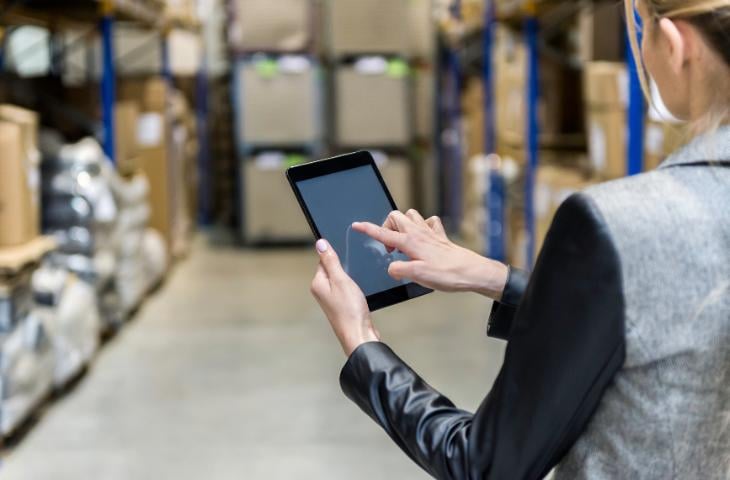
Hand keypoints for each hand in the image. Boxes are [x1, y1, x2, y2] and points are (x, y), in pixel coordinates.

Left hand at [310, 239, 379, 356]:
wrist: (359, 335)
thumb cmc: (350, 311)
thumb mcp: (341, 280)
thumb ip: (330, 261)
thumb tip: (320, 243)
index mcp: (317, 283)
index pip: (323, 260)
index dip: (337, 257)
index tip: (347, 260)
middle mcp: (322, 291)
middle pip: (333, 269)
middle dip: (345, 269)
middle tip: (353, 278)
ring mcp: (332, 299)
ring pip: (341, 280)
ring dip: (351, 280)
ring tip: (356, 289)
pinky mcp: (342, 305)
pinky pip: (347, 290)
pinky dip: (354, 289)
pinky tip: (359, 295)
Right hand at [352, 210, 508, 299]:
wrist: (471, 271)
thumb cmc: (447, 274)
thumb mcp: (417, 276)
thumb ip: (399, 270)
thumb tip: (391, 268)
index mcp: (410, 242)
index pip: (383, 234)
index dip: (368, 229)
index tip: (356, 225)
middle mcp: (418, 233)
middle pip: (395, 217)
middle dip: (386, 227)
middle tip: (388, 246)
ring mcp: (430, 233)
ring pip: (411, 215)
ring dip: (403, 224)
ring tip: (402, 242)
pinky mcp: (440, 237)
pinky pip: (429, 223)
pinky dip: (424, 226)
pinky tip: (423, 238)